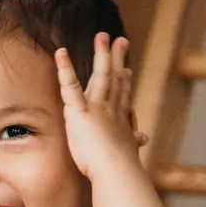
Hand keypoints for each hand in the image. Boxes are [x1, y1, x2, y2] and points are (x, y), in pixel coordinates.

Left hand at [55, 33, 148, 179]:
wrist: (117, 170)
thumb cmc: (121, 166)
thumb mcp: (129, 150)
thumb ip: (134, 141)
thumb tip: (144, 138)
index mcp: (119, 118)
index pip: (123, 95)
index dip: (124, 81)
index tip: (127, 69)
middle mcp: (111, 107)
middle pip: (115, 78)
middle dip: (116, 57)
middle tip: (120, 40)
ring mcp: (96, 107)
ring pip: (101, 75)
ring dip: (101, 54)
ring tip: (101, 36)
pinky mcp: (80, 111)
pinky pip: (70, 86)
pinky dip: (65, 69)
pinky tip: (61, 53)